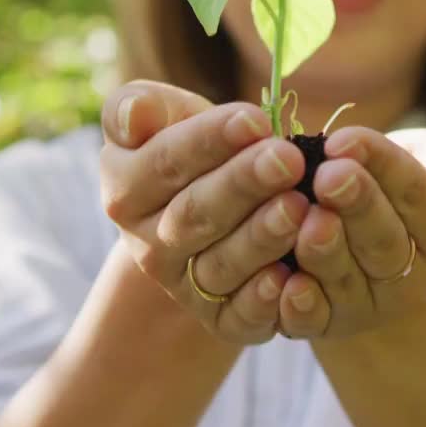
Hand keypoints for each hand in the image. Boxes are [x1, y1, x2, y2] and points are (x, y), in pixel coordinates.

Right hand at [99, 81, 309, 345]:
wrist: (212, 204)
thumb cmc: (190, 144)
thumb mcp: (161, 114)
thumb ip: (138, 106)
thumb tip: (137, 114)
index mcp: (125, 191)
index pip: (166, 162)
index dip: (210, 140)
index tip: (255, 120)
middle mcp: (147, 246)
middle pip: (196, 214)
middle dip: (244, 185)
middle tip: (288, 159)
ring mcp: (182, 287)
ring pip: (221, 265)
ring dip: (261, 237)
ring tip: (300, 206)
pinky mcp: (221, 320)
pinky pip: (239, 317)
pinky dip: (264, 301)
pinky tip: (291, 277)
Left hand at [275, 126, 425, 338]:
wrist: (355, 225)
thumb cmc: (394, 181)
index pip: (416, 195)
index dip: (382, 165)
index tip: (345, 139)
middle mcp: (408, 278)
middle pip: (383, 241)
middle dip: (356, 206)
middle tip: (330, 176)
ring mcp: (363, 305)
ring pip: (344, 278)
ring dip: (324, 250)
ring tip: (307, 218)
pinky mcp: (322, 323)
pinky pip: (311, 320)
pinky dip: (298, 305)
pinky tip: (283, 281)